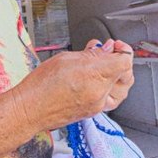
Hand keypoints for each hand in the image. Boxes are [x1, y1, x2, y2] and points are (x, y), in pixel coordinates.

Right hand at [14, 39, 133, 129]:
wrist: (30, 109)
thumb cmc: (41, 85)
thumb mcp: (67, 58)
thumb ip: (91, 54)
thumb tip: (106, 49)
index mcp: (95, 75)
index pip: (125, 61)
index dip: (122, 50)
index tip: (114, 46)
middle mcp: (100, 93)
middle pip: (127, 75)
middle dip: (121, 61)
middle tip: (109, 52)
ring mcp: (97, 105)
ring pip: (122, 89)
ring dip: (118, 75)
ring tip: (105, 65)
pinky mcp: (92, 112)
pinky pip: (110, 99)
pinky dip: (109, 87)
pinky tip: (97, 78)